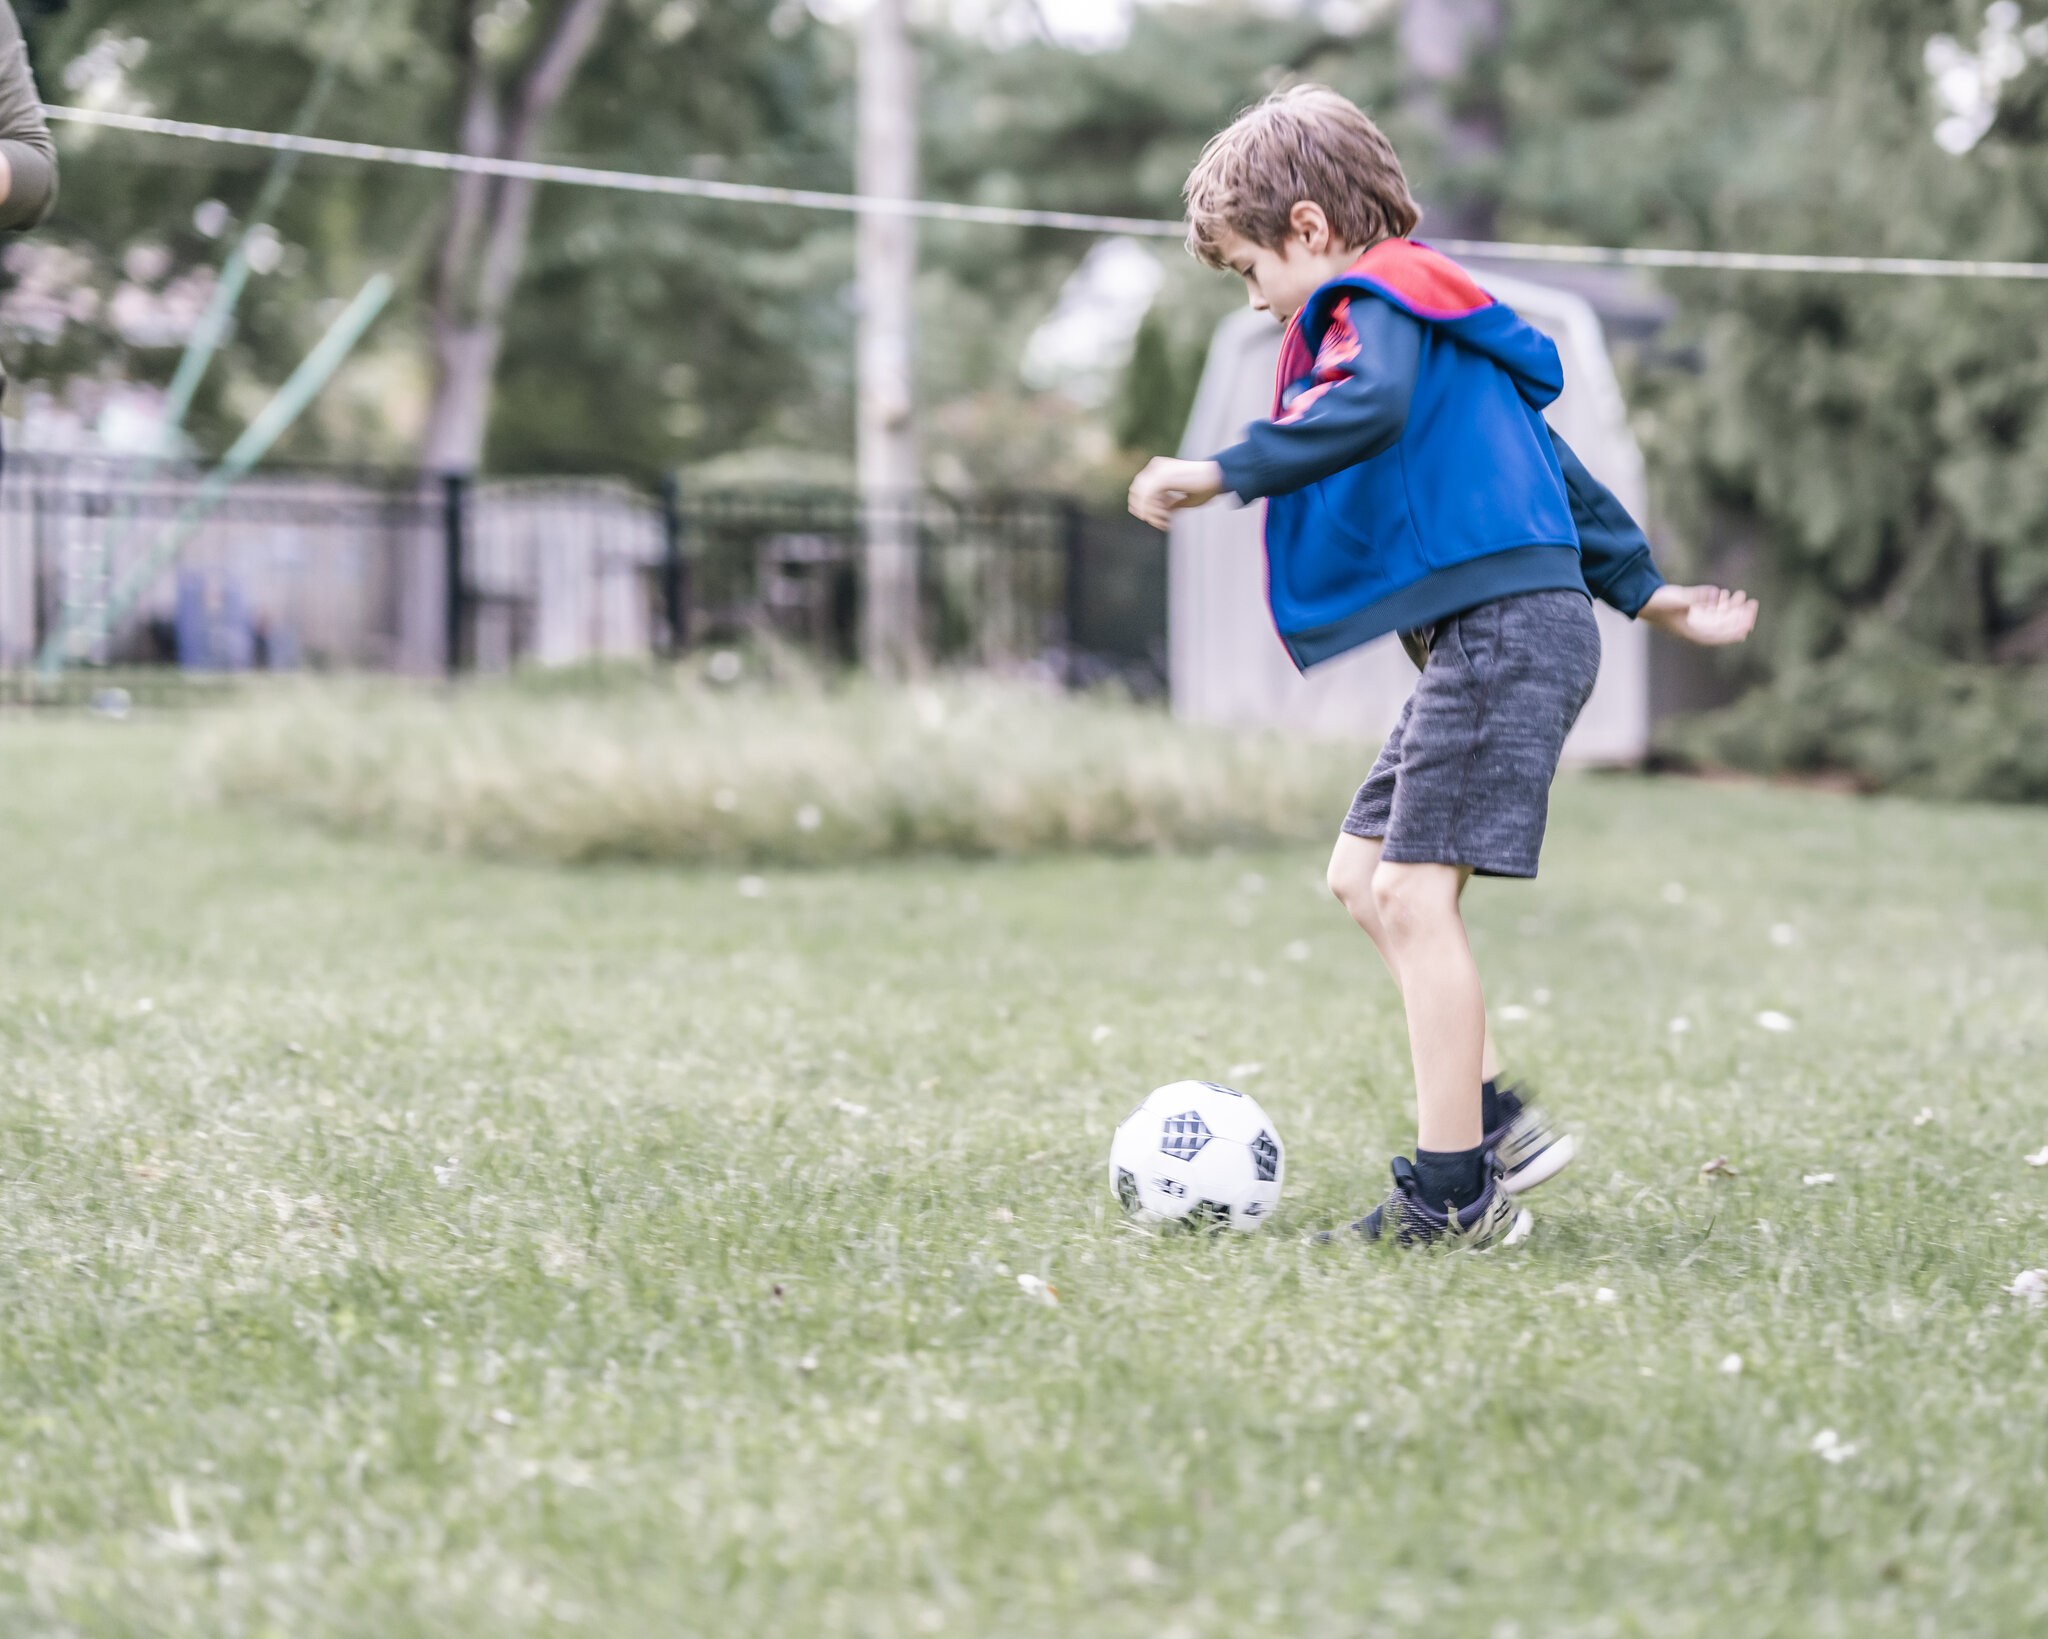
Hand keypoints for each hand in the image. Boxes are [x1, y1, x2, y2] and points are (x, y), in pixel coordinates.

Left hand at [1127, 457, 1223, 529]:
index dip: (1145, 506)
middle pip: (1137, 492)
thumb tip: (1161, 513)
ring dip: (1151, 513)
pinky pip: (1149, 498)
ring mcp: (1159, 470)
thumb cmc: (1207, 487)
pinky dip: (1154, 511)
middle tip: (1162, 523)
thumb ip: (1171, 504)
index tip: (1161, 519)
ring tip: (1166, 522)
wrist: (1219, 477)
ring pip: (1141, 496)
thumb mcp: (1184, 498)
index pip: (1140, 488)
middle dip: (1146, 511)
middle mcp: (1157, 467)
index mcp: (1160, 468)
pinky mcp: (1164, 477)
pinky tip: (1166, 517)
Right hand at [1639, 583, 1758, 646]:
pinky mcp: (1694, 614)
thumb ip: (1698, 597)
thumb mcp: (1679, 600)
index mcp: (1696, 633)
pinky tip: (1726, 594)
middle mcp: (1699, 630)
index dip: (1739, 626)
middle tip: (1752, 602)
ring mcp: (1697, 622)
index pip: (1724, 634)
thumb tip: (1718, 594)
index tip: (1750, 615)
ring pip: (1722, 619)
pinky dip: (1722, 605)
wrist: (1644, 602)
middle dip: (1741, 616)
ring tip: (1741, 595)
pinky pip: (1714, 612)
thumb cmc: (1659, 604)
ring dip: (1733, 608)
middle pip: (1727, 627)